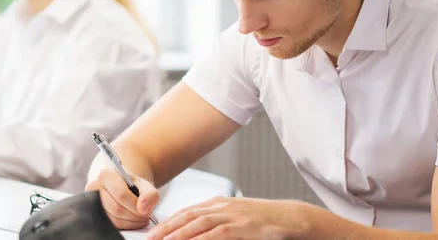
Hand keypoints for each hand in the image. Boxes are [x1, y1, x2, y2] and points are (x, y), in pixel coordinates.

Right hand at [85, 168, 159, 229]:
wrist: (124, 187)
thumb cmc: (133, 185)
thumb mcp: (145, 185)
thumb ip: (150, 194)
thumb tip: (143, 208)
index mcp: (106, 175)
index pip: (121, 194)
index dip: (136, 205)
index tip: (146, 209)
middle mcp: (94, 188)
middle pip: (117, 208)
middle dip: (135, 215)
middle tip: (146, 215)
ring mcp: (92, 203)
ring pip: (114, 219)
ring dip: (132, 222)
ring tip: (141, 217)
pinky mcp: (95, 214)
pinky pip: (112, 225)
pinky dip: (126, 225)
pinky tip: (133, 221)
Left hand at [147, 196, 304, 239]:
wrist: (288, 216)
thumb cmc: (261, 219)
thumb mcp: (235, 216)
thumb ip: (215, 222)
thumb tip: (195, 232)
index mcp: (218, 202)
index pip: (186, 211)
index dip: (168, 221)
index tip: (152, 231)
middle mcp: (221, 205)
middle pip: (187, 215)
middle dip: (166, 227)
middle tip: (149, 238)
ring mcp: (231, 214)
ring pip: (198, 223)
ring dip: (178, 233)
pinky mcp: (241, 226)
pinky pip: (216, 233)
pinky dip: (200, 239)